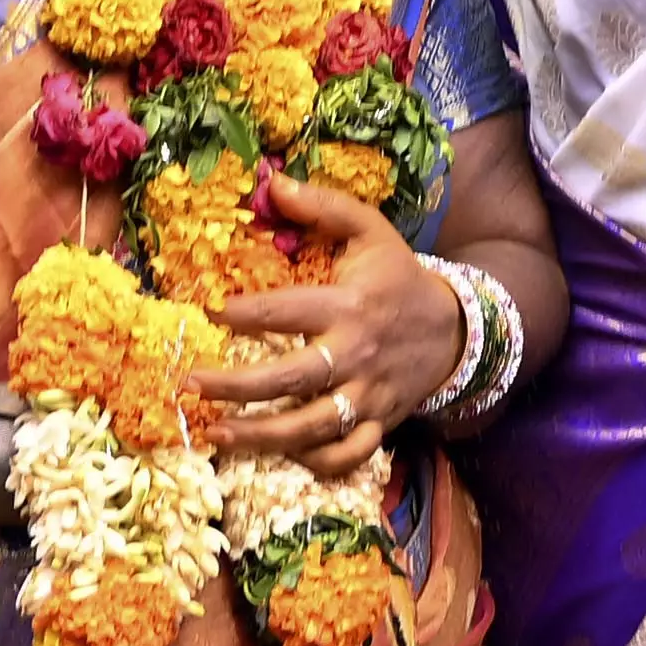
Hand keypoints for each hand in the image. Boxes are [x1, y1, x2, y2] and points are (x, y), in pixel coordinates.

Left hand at [203, 180, 470, 476]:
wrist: (454, 327)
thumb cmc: (397, 276)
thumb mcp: (369, 230)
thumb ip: (322, 206)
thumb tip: (272, 183)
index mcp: (349, 305)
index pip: (287, 311)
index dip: (244, 313)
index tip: (209, 311)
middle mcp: (354, 356)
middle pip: (289, 378)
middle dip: (236, 386)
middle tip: (191, 383)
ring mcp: (366, 396)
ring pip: (311, 428)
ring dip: (260, 436)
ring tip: (215, 434)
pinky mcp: (377, 424)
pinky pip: (345, 456)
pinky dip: (315, 462)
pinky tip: (280, 454)